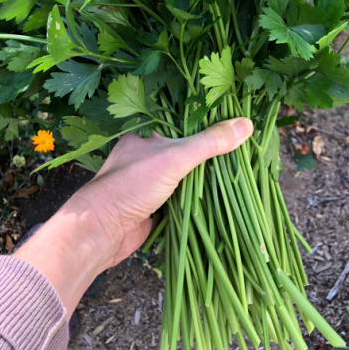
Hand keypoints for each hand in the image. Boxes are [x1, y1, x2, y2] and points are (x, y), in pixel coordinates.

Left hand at [13, 118, 252, 316]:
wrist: (101, 232)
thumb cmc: (131, 185)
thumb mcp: (174, 157)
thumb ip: (210, 142)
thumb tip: (246, 124)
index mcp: (147, 133)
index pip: (184, 119)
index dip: (209, 118)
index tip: (238, 117)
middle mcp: (148, 153)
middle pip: (188, 148)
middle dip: (213, 150)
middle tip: (246, 145)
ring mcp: (152, 180)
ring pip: (187, 174)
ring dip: (207, 176)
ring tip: (242, 168)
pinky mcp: (156, 204)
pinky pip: (184, 197)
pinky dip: (200, 198)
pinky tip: (223, 195)